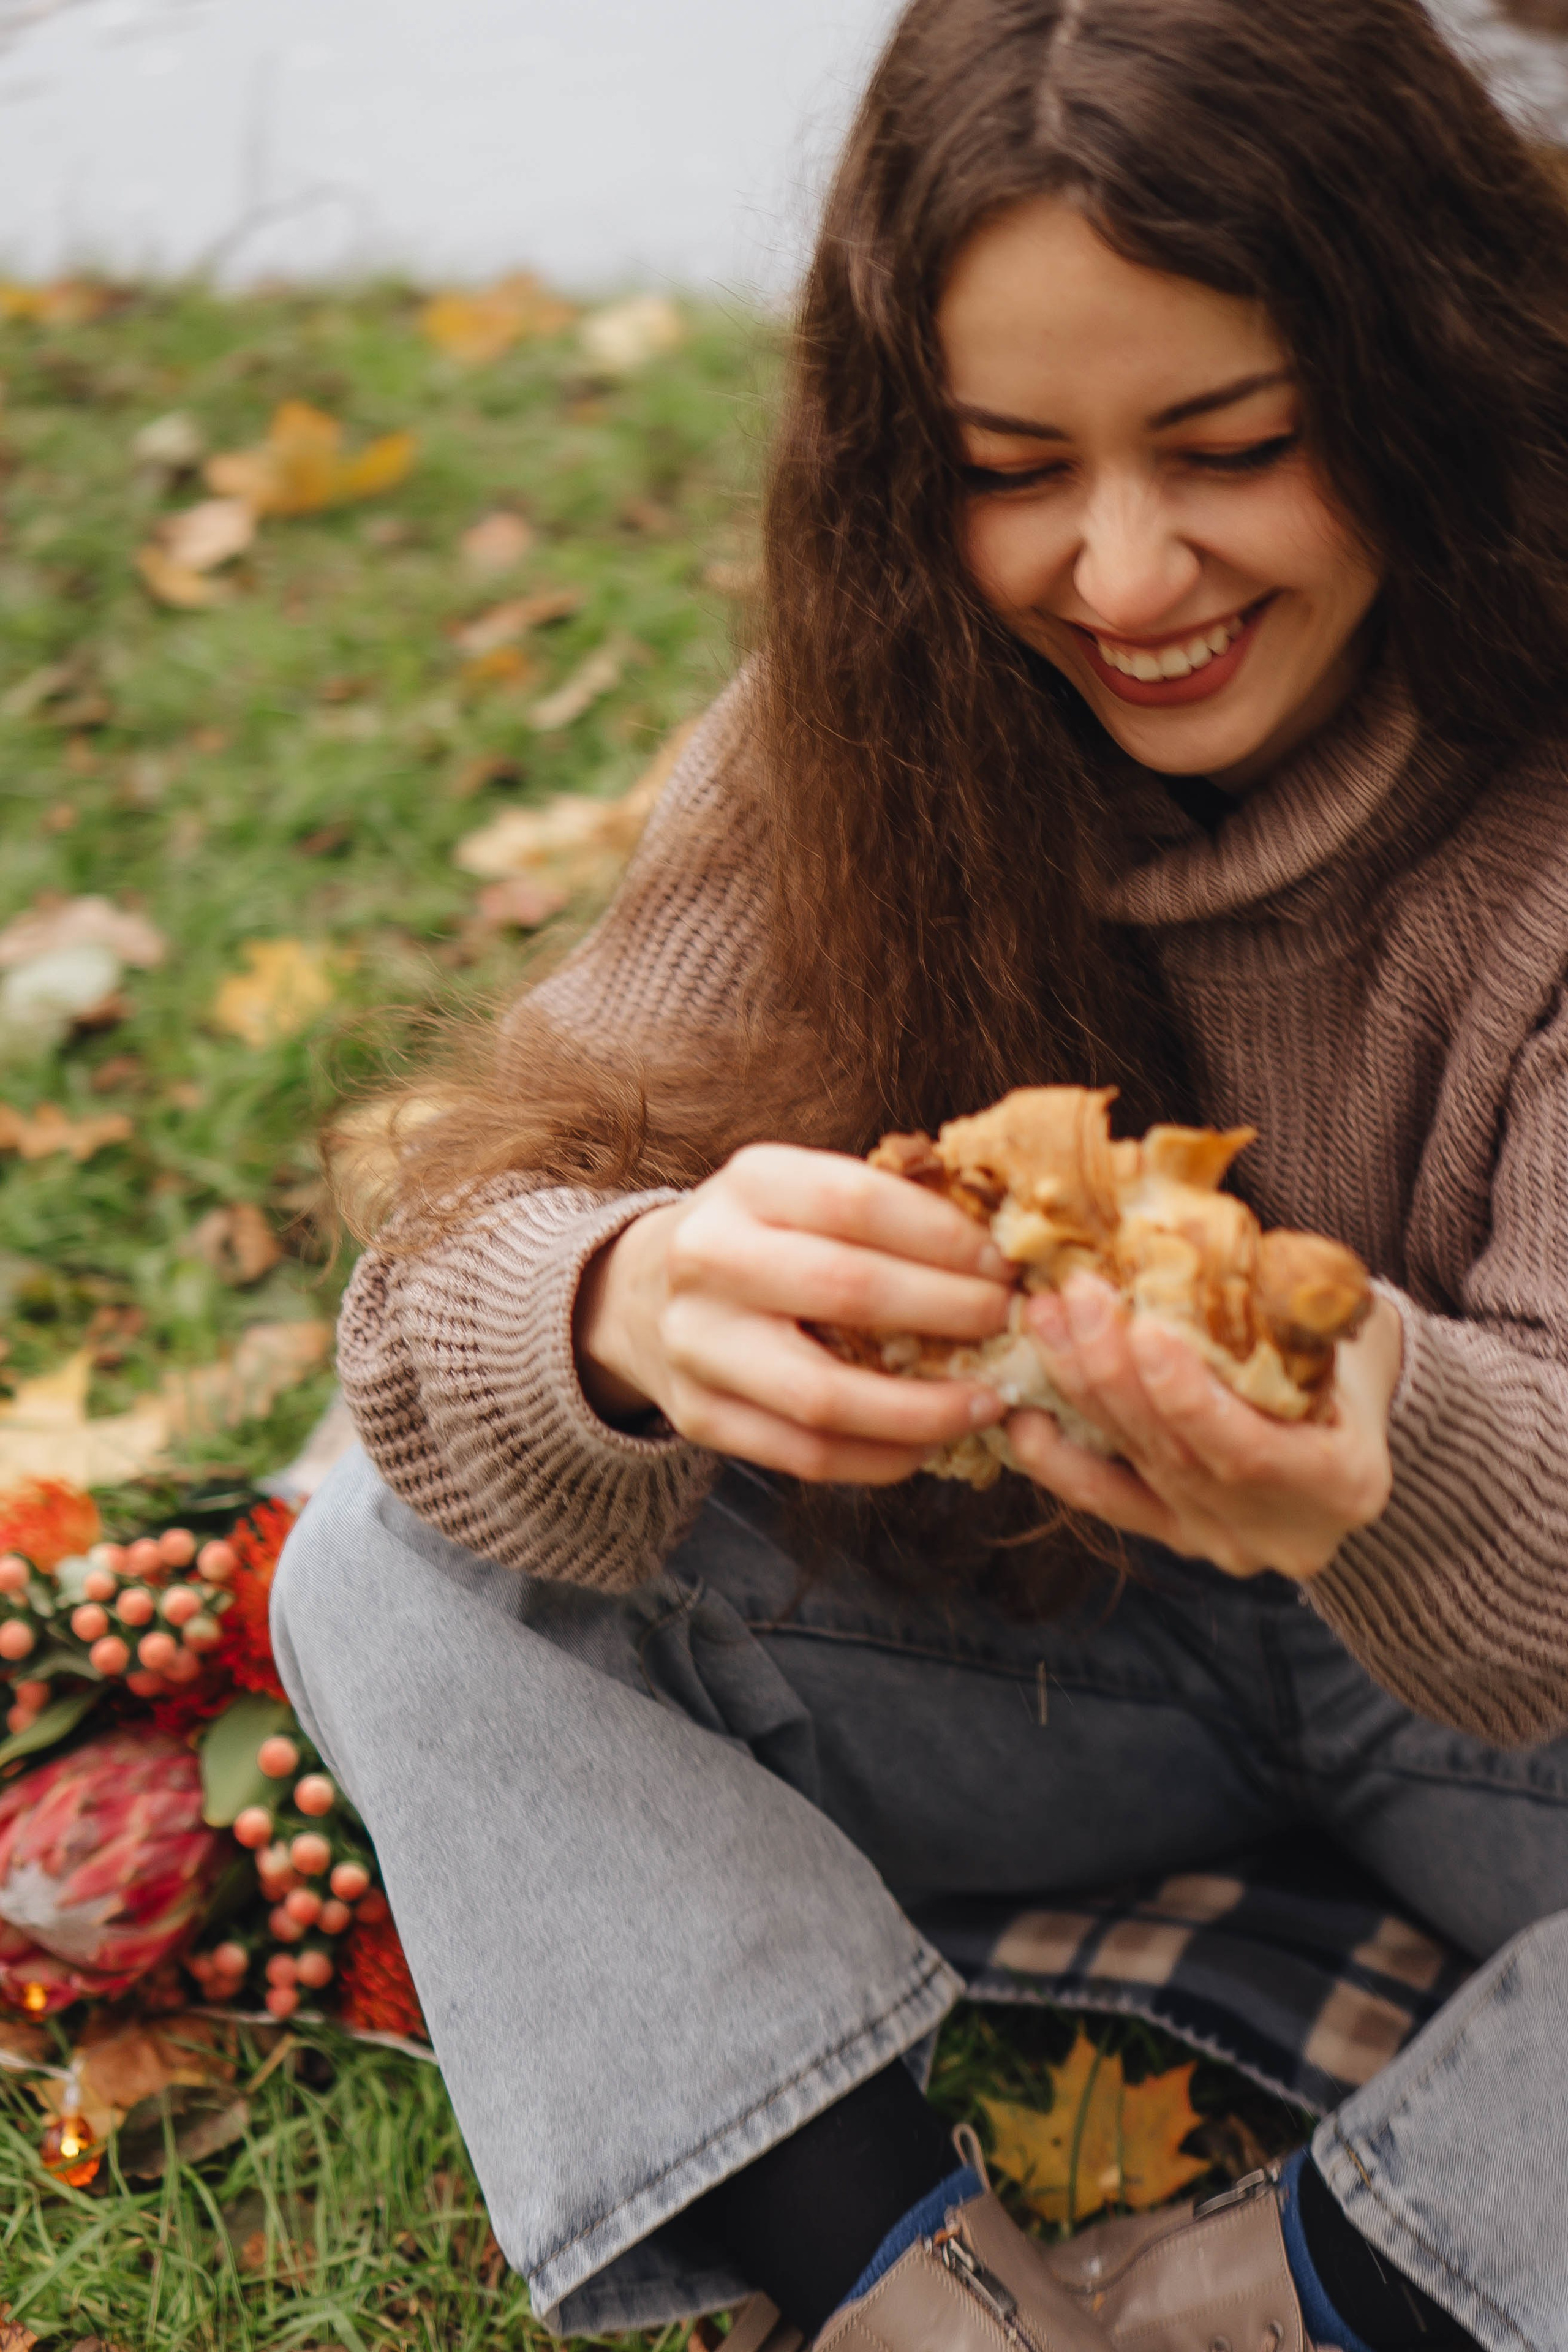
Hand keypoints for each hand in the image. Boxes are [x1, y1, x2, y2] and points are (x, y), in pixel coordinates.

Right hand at [573, 1142, 1014, 1482]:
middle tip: (1008, 1325)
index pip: (857, 1202)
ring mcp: (699, 1344)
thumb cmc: (759, 1239)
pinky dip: (880, 1458)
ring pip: (825, 1395)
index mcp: (749, 1184)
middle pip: (847, 1290)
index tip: (1002, 1265)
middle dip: (948, 1312)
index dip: (943, 1238)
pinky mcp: (699, 1416)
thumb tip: (1003, 1250)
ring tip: (985, 1403)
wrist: (639, 1295)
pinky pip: (805, 1453)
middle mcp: (710, 1258)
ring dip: (924, 1409)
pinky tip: (928, 1444)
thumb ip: (881, 1209)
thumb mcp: (799, 1193)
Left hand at [1004, 1273, 1401, 1578]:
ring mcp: (1219, 1541)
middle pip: (1176, 1455)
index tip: (1146, 1331)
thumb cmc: (1355, 1371)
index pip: (1248, 1451)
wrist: (1360, 1445)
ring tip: (1046, 1322)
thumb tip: (1204, 1241)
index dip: (1188, 1396)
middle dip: (1114, 1372)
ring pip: (1135, 1468)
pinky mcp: (1173, 1536)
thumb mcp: (1349, 1340)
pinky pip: (1105, 1501)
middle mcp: (1275, 1531)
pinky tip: (1022, 1414)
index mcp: (1341, 1483)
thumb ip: (1293, 1312)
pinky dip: (1058, 1459)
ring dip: (1081, 1391)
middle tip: (1076, 1297)